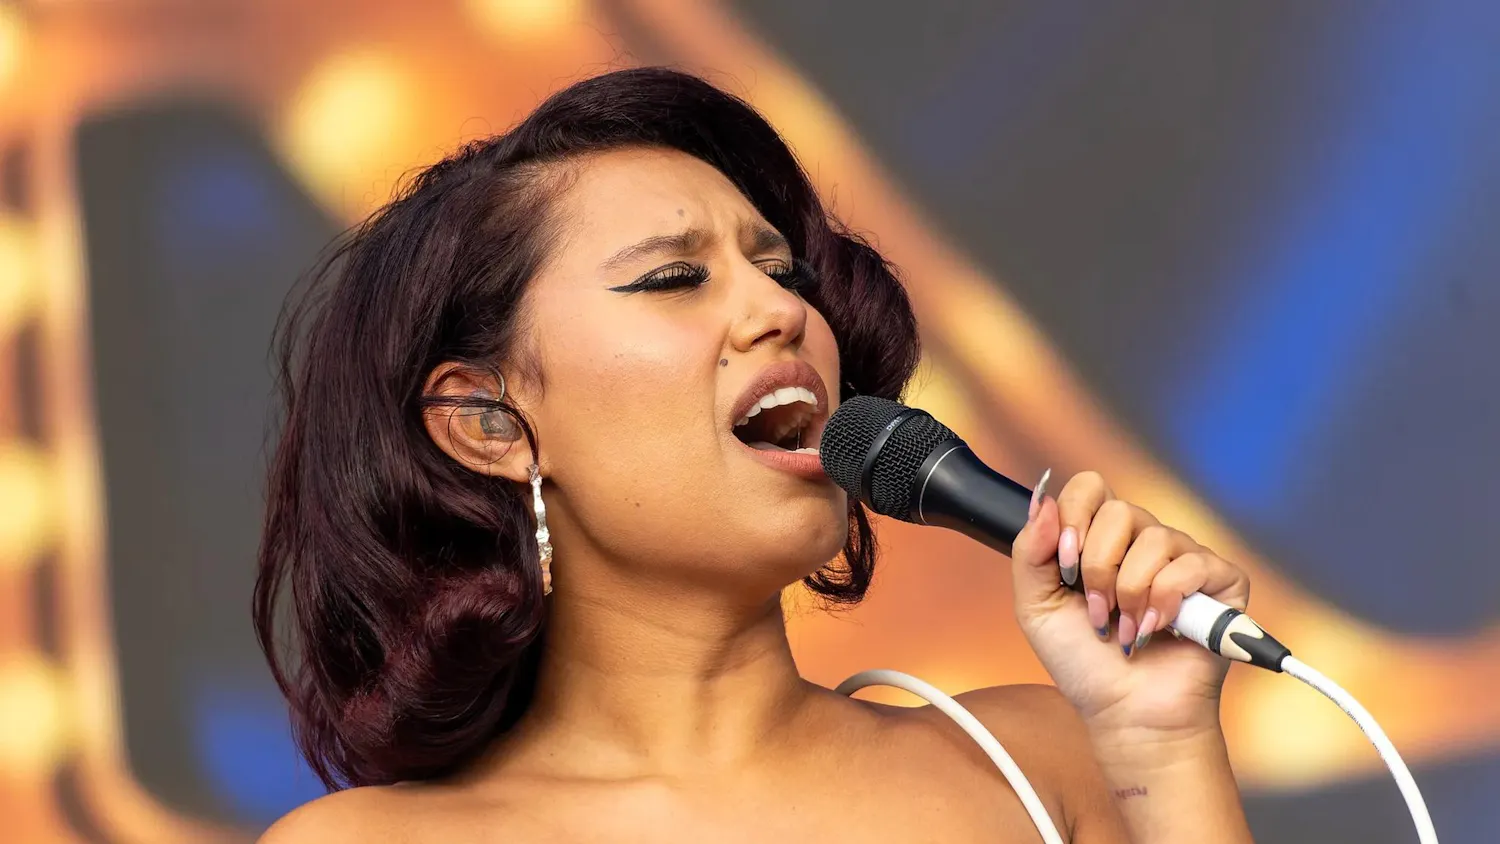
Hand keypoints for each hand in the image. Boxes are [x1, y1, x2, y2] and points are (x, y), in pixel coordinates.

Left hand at [1010, 471, 1250, 739]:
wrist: (1125, 711)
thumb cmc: (1083, 662)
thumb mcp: (1036, 606)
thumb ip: (1029, 551)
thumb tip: (1041, 500)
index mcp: (1101, 539)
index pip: (1089, 487)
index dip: (1074, 518)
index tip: (1065, 566)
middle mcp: (1144, 541)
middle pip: (1120, 510)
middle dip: (1098, 568)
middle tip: (1097, 610)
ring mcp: (1184, 558)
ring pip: (1154, 538)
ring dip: (1129, 593)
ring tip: (1126, 628)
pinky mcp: (1221, 582)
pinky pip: (1191, 564)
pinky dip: (1165, 601)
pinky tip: (1157, 628)